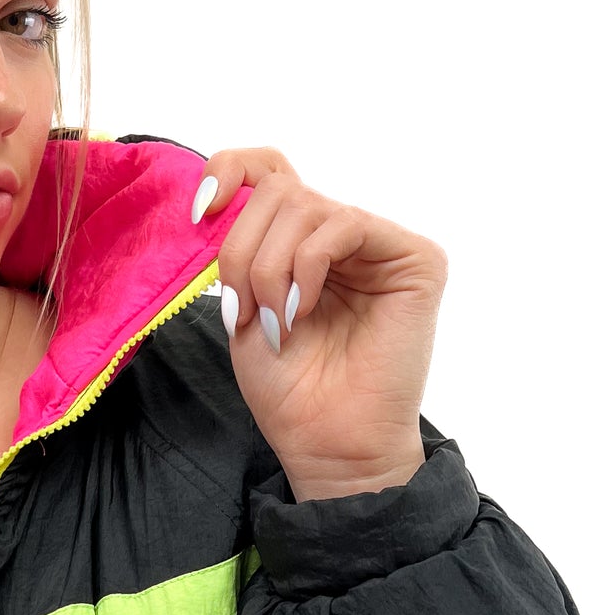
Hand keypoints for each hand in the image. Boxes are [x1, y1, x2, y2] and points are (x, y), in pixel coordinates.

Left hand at [191, 147, 446, 498]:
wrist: (328, 444)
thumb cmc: (289, 389)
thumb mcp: (243, 308)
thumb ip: (237, 250)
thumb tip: (216, 201)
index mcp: (300, 242)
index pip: (268, 170)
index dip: (229, 173)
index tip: (198, 215)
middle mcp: (341, 235)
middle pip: (277, 189)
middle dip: (242, 251)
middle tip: (243, 312)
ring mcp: (380, 245)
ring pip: (304, 205)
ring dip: (270, 268)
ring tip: (273, 323)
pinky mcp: (415, 258)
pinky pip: (344, 224)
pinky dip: (308, 267)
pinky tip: (303, 312)